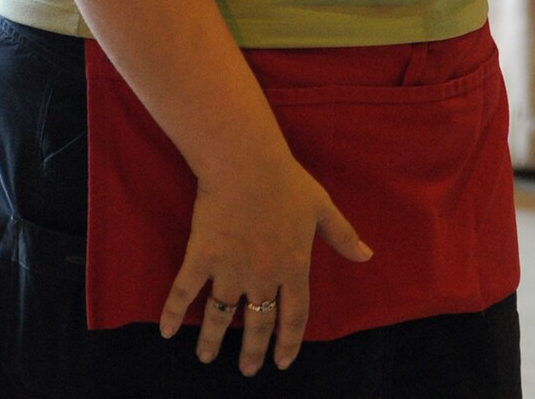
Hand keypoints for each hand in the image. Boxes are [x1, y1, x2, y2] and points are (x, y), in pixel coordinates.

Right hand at [158, 151, 371, 374]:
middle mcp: (263, 276)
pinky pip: (184, 293)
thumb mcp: (323, 207)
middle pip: (258, 323)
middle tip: (248, 370)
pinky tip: (167, 331)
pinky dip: (173, 314)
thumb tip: (366, 255)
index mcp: (294, 266)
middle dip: (253, 350)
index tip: (282, 361)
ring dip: (213, 340)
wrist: (246, 163)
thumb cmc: (287, 182)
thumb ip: (343, 235)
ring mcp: (229, 269)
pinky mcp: (201, 258)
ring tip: (207, 357)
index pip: (295, 315)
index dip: (289, 341)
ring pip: (220, 316)